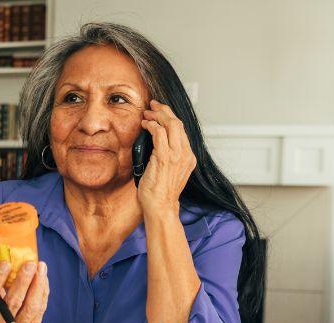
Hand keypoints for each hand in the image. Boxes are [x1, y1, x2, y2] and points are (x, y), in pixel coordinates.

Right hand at [0, 260, 48, 322]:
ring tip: (41, 267)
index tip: (6, 263)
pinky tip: (43, 277)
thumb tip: (6, 262)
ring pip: (31, 307)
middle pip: (14, 302)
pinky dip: (43, 290)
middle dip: (23, 281)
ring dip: (38, 285)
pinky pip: (40, 307)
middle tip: (30, 264)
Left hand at [138, 99, 196, 215]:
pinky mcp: (165, 157)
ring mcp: (177, 156)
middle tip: (153, 105)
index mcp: (189, 158)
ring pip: (171, 124)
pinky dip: (151, 125)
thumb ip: (167, 157)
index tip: (160, 112)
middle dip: (165, 110)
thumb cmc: (160, 193)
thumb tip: (155, 143)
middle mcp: (186, 154)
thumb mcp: (168, 172)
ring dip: (157, 115)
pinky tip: (144, 124)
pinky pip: (159, 132)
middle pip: (178, 123)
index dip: (171, 117)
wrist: (161, 207)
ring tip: (146, 113)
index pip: (182, 131)